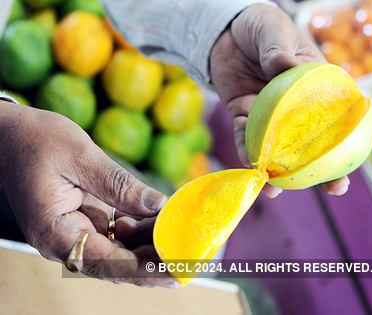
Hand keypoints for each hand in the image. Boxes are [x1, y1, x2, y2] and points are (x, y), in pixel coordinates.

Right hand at [0, 101, 177, 287]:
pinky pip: (116, 233)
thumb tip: (158, 205)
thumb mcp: (81, 156)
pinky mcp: (84, 220)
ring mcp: (75, 231)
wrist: (11, 134)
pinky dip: (140, 229)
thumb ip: (119, 185)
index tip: (175, 271)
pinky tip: (162, 221)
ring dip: (150, 246)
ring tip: (182, 240)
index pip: (105, 262)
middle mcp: (64, 240)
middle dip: (153, 263)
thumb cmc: (35, 140)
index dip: (143, 270)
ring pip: (119, 251)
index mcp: (54, 231)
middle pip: (116, 264)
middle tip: (189, 261)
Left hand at [210, 4, 371, 196]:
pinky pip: (243, 138)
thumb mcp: (273, 30)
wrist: (226, 33)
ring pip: (280, 150)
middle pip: (314, 142)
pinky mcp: (243, 117)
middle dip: (326, 168)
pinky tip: (252, 170)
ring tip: (279, 190)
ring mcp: (269, 116)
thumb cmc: (260, 29)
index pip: (342, 108)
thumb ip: (277, 47)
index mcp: (313, 85)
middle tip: (337, 188)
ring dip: (281, 172)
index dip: (363, 126)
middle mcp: (293, 108)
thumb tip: (281, 65)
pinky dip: (246, 154)